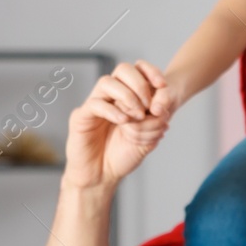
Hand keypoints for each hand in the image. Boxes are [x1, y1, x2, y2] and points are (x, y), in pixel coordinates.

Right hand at [64, 61, 173, 189]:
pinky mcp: (82, 117)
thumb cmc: (123, 155)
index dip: (151, 72)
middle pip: (123, 70)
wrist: (102, 175)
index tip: (163, 85)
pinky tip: (124, 122)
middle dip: (141, 84)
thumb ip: (156, 122)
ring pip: (107, 82)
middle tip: (150, 106)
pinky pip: (95, 104)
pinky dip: (112, 110)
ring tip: (138, 115)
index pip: (137, 71)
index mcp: (127, 97)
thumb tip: (162, 108)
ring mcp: (95, 104)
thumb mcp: (148, 138)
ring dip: (127, 96)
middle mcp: (110, 97)